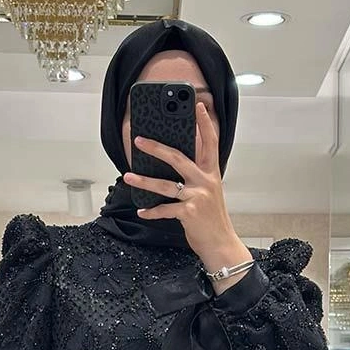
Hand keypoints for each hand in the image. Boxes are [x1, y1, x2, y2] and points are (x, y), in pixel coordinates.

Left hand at [123, 102, 251, 291]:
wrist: (220, 244)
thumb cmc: (212, 219)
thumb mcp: (208, 193)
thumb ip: (196, 177)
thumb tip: (173, 164)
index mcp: (211, 174)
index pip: (210, 142)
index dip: (205, 123)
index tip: (197, 105)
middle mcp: (206, 182)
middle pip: (179, 158)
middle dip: (157, 148)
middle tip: (139, 140)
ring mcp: (198, 197)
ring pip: (166, 184)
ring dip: (144, 181)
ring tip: (129, 176)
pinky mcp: (190, 213)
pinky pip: (165, 209)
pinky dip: (152, 212)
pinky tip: (143, 211)